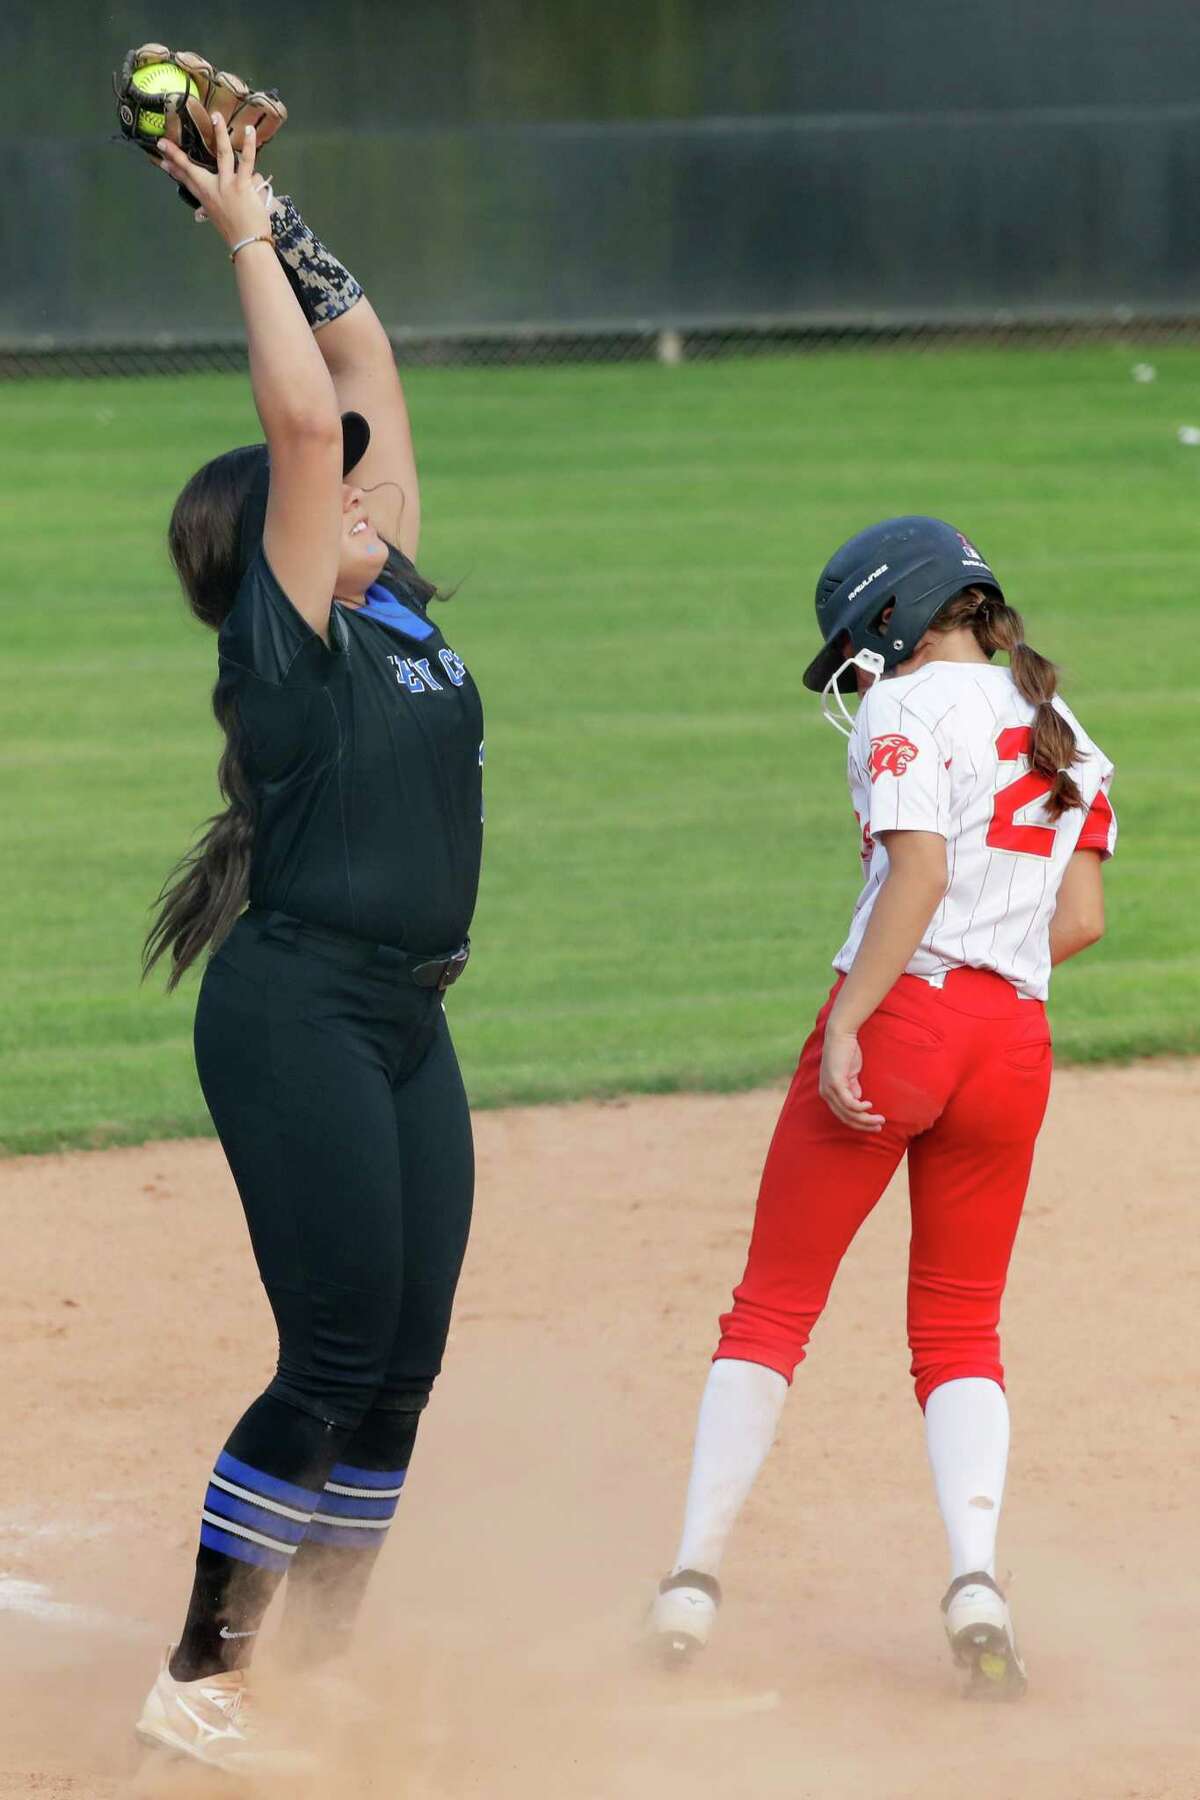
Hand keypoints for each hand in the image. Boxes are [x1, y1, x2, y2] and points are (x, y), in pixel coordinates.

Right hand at [157, 114, 269, 249]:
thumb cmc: (239, 233)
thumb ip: (226, 200)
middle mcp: (213, 189)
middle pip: (192, 169)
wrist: (248, 245)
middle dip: (176, 155)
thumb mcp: (224, 218)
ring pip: (222, 155)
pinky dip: (248, 145)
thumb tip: (236, 188)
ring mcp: (227, 186)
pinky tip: (248, 130)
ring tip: (216, 116)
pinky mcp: (242, 185)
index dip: (173, 169)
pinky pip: (247, 161)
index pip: (187, 181)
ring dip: (219, 134)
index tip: (160, 160)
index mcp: (207, 199)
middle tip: (163, 142)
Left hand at [818, 1028, 884, 1132]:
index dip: (859, 1123)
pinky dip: (860, 1107)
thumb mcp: (850, 1074)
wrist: (841, 1034)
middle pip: (845, 1118)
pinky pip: (848, 1102)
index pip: (843, 1116)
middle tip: (879, 1127)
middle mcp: (826, 1093)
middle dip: (864, 1125)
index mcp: (828, 1093)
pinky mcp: (835, 1082)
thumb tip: (859, 1102)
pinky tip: (869, 1105)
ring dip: (866, 1119)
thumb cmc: (847, 1052)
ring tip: (880, 1120)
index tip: (874, 1126)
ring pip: (848, 1113)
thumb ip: (853, 1087)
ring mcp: (829, 1089)